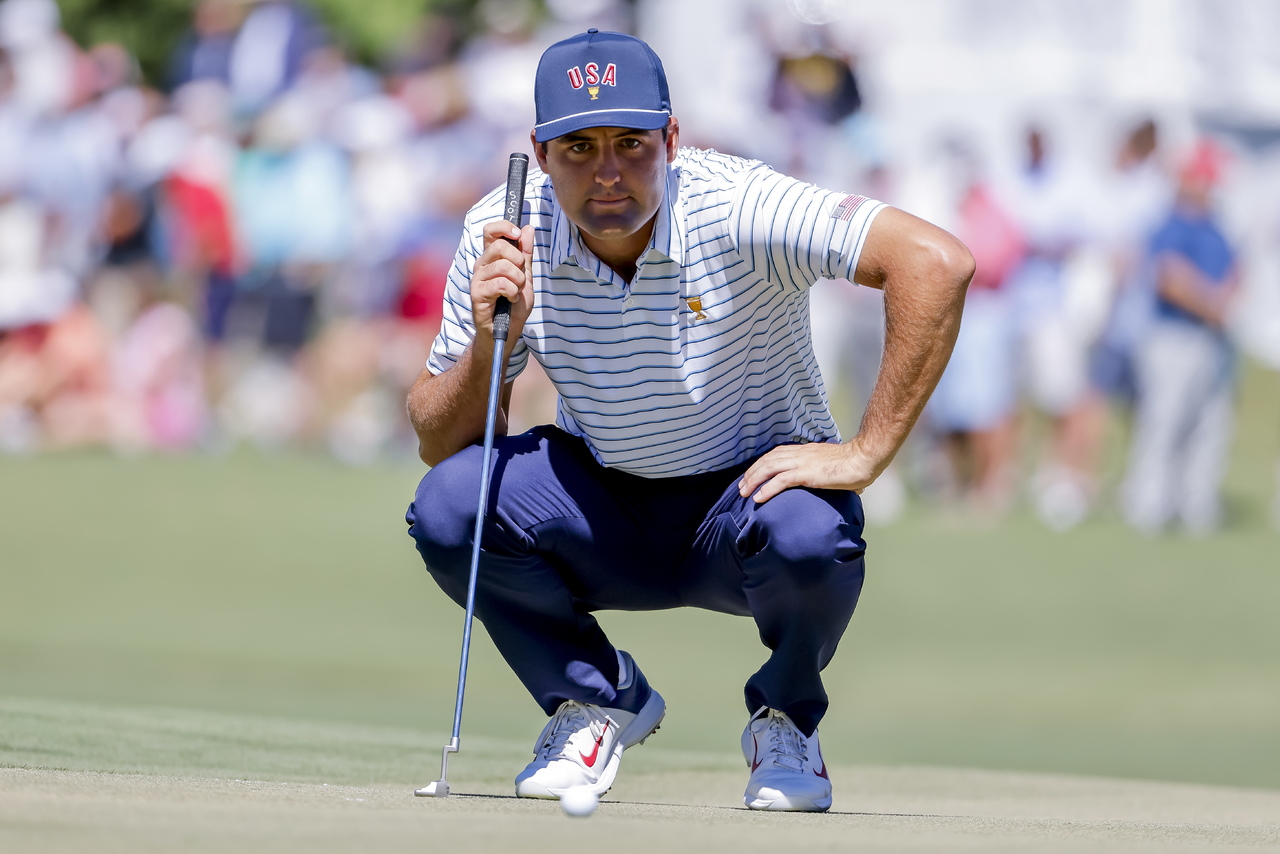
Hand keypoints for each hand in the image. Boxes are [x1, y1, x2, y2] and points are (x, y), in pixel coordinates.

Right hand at [472, 221, 535, 340]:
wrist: (508, 330)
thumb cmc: (514, 304)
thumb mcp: (525, 275)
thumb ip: (525, 253)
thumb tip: (528, 228)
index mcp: (492, 257)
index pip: (491, 231)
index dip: (504, 227)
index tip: (518, 234)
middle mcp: (482, 264)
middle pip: (500, 246)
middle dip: (518, 261)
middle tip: (520, 277)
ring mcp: (478, 278)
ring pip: (503, 266)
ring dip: (518, 281)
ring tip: (515, 291)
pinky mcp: (477, 293)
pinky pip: (501, 283)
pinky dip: (512, 292)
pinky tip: (510, 299)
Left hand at [738, 439, 889, 503]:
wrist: (864, 459)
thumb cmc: (854, 464)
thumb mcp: (832, 465)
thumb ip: (825, 472)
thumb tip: (832, 482)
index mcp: (805, 451)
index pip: (776, 454)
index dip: (761, 464)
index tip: (751, 475)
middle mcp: (800, 454)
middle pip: (768, 460)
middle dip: (752, 473)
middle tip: (741, 486)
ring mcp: (803, 462)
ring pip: (769, 468)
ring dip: (754, 480)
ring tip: (744, 493)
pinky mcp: (807, 474)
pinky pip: (781, 480)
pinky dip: (767, 489)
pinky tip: (759, 498)